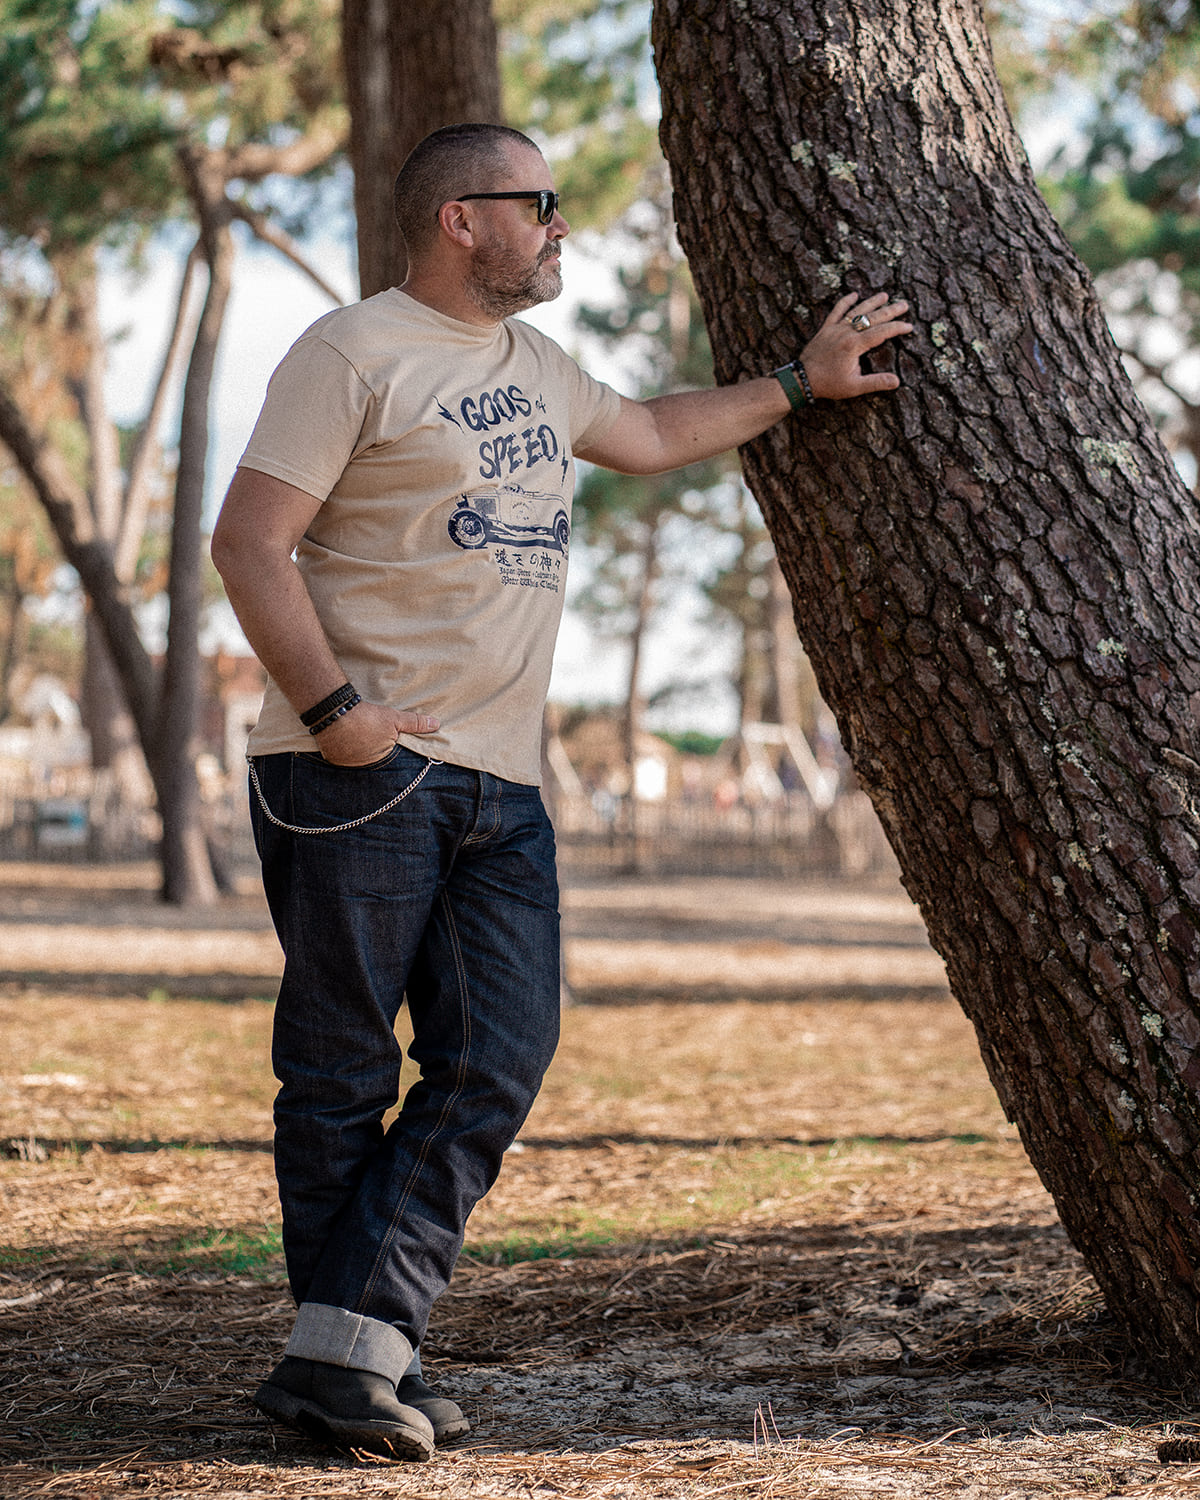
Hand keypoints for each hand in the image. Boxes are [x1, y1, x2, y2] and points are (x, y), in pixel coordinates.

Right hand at [313, 699, 439, 765]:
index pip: (387, 756)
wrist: (333, 711)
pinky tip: (344, 738)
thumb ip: (415, 723)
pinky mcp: (331, 758)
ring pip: (355, 757)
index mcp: (380, 761)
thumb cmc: (366, 717)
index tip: (382, 737)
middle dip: (371, 748)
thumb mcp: (394, 718)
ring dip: (356, 749)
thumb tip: (436, 724)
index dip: (386, 745)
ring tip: (356, 735)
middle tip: (368, 734)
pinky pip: (340, 755)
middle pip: (370, 758)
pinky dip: (343, 748)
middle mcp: (362, 766)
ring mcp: (345, 764)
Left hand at [800, 291, 911, 399]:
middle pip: (873, 317)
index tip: (909, 326)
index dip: (897, 328)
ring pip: (857, 310)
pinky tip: (854, 294)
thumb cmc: (828, 384)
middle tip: (905, 305)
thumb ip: (876, 382)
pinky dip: (845, 302)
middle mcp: (846, 333)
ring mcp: (835, 328)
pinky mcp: (825, 329)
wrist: (802, 380)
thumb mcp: (854, 387)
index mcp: (855, 345)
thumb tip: (897, 381)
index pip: (882, 332)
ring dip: (872, 302)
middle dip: (891, 311)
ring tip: (885, 295)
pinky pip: (836, 311)